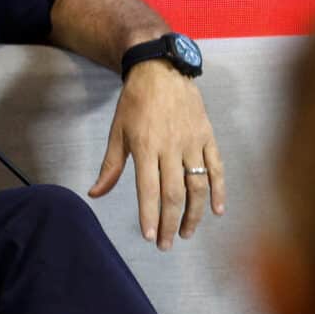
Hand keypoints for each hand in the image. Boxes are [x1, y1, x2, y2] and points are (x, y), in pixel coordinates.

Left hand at [90, 60, 224, 248]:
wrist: (161, 69)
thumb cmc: (135, 102)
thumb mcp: (117, 132)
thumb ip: (110, 167)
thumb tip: (95, 194)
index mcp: (145, 147)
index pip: (149, 190)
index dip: (150, 216)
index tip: (149, 237)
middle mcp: (170, 147)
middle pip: (174, 194)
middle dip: (169, 223)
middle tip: (165, 244)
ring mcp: (192, 143)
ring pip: (197, 186)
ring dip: (194, 214)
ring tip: (186, 233)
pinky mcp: (207, 137)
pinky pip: (216, 168)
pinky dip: (219, 190)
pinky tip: (217, 210)